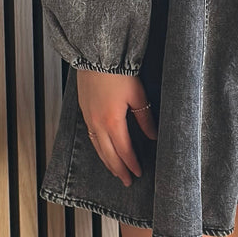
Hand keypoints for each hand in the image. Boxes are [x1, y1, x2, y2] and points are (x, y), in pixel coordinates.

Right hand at [77, 70, 158, 186]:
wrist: (97, 55)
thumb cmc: (118, 71)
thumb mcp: (138, 95)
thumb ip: (145, 118)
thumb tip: (152, 136)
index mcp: (112, 122)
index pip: (124, 150)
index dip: (132, 164)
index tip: (138, 173)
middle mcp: (97, 123)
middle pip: (108, 154)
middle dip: (118, 169)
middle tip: (126, 181)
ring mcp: (88, 117)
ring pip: (97, 147)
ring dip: (106, 161)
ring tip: (114, 171)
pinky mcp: (84, 110)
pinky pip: (90, 136)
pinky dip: (97, 147)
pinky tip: (101, 149)